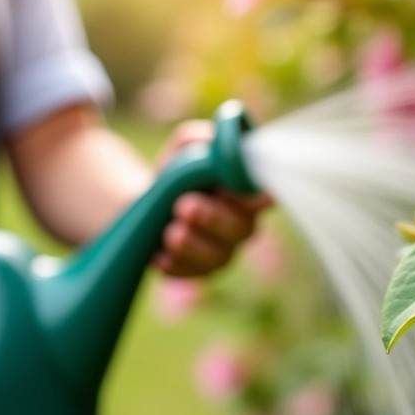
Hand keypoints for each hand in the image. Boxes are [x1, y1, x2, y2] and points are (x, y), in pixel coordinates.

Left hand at [154, 121, 270, 277]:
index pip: (268, 195)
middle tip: (185, 206)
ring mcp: (222, 252)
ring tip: (170, 232)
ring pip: (219, 257)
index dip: (257, 195)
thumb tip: (214, 143)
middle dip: (214, 218)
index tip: (231, 187)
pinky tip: (159, 253)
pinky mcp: (198, 271)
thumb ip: (200, 141)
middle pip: (243, 229)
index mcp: (247, 192)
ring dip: (192, 244)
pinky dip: (174, 263)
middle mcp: (242, 224)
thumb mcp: (184, 147)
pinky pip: (191, 273)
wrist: (146, 202)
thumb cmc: (177, 171)